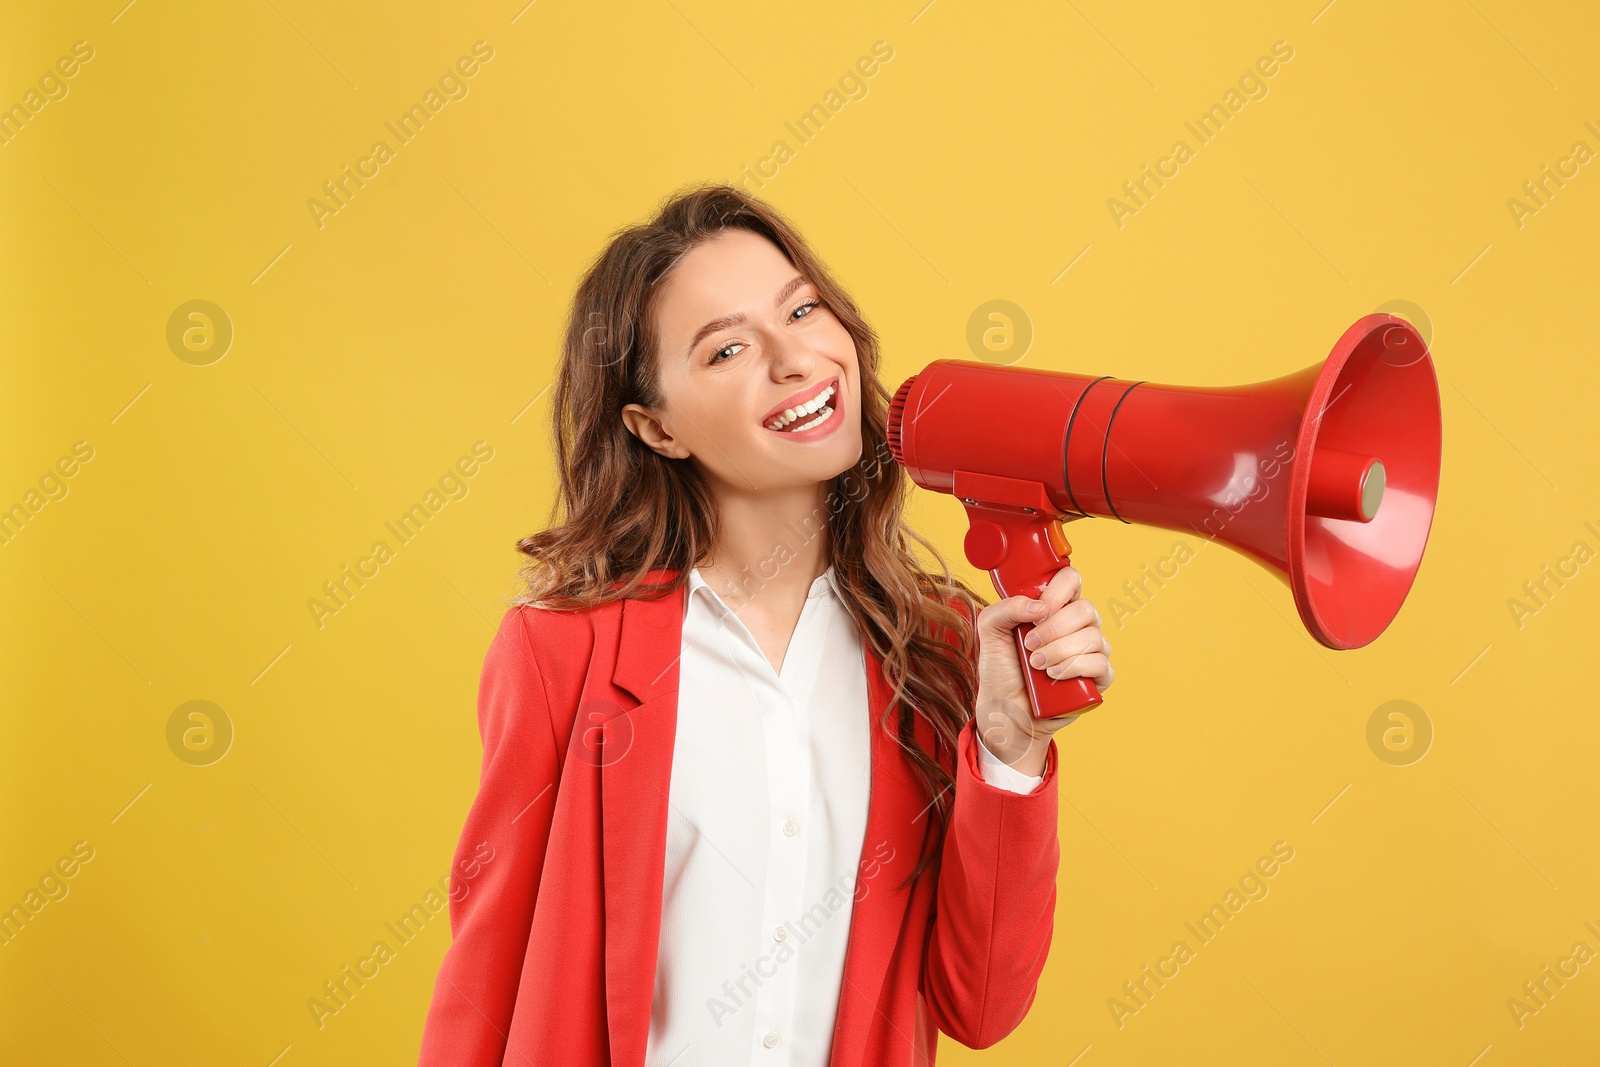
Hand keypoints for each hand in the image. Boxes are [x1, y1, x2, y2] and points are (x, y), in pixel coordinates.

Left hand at [973, 565, 1112, 776]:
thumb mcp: (990, 632)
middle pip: (1085, 609)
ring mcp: (1090, 651)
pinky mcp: (1098, 678)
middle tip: (1029, 645)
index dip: (1058, 590)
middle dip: (1054, 628)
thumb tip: (1039, 605)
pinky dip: (1075, 668)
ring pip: (1093, 637)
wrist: (1005, 710)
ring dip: (1060, 650)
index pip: (1071, 580)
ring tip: (1036, 665)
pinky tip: (1054, 675)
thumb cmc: (1002, 669)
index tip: (1038, 611)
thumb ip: (1004, 609)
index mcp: (1055, 607)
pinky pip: (1102, 664)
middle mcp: (1077, 626)